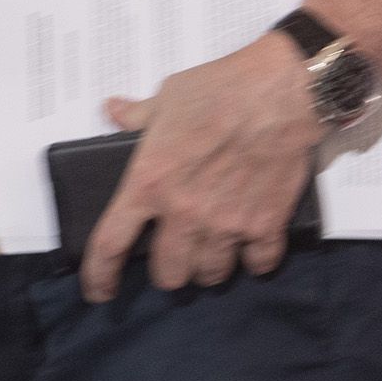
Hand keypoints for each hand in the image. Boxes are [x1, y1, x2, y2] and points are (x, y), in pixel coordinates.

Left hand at [81, 32, 320, 300]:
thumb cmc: (219, 88)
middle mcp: (184, 213)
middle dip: (169, 270)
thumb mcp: (168, 96)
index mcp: (149, 182)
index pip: (111, 244)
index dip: (99, 276)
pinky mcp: (266, 226)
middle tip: (176, 254)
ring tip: (213, 250)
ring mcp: (227, 224)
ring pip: (210, 275)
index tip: (100, 292)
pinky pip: (257, 265)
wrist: (282, 91)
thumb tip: (112, 110)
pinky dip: (254, 260)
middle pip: (168, 274)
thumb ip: (138, 115)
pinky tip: (253, 246)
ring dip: (209, 267)